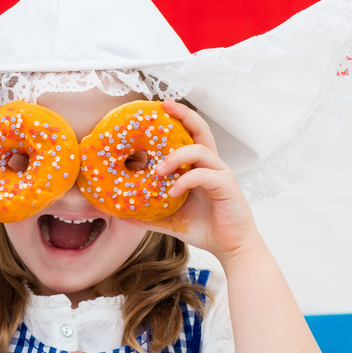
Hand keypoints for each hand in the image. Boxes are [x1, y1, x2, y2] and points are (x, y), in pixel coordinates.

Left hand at [129, 99, 259, 262]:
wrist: (231, 246)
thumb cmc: (204, 227)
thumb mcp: (170, 218)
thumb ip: (148, 213)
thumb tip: (120, 212)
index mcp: (199, 166)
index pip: (189, 135)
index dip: (177, 119)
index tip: (157, 109)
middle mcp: (211, 164)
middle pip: (201, 129)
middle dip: (183, 114)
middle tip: (163, 106)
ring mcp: (220, 173)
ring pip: (200, 149)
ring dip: (175, 156)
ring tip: (157, 171)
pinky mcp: (227, 185)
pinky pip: (203, 175)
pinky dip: (185, 180)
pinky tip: (173, 192)